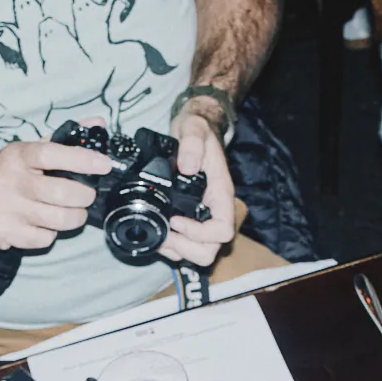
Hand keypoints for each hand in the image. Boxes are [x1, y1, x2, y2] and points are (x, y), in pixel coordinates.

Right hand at [0, 141, 111, 251]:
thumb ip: (63, 140)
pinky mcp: (6, 233)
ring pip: (59, 219)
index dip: (82, 159)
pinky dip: (51, 234)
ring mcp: (7, 209)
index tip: (103, 164)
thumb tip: (98, 125)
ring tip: (71, 211)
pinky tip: (43, 224)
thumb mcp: (27, 152)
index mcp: (17, 156)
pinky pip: (45, 238)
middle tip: (87, 195)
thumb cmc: (4, 175)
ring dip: (74, 217)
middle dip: (85, 196)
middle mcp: (10, 181)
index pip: (52, 153)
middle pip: (63, 193)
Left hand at [162, 107, 236, 268]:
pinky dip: (173, 247)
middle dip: (186, 248)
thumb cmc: (198, 129)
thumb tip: (187, 167)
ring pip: (199, 252)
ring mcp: (203, 217)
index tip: (176, 221)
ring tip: (159, 235)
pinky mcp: (191, 218)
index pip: (222, 229)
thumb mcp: (195, 128)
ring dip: (178, 251)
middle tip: (164, 235)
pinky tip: (159, 233)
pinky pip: (187, 245)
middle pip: (211, 250)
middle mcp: (215, 210)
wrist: (193, 129)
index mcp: (221, 194)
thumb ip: (192, 143)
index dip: (199, 233)